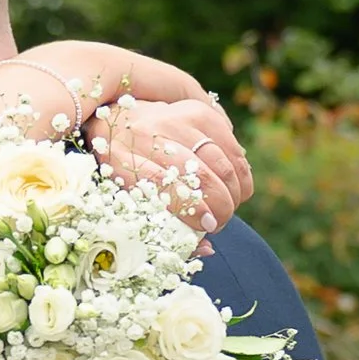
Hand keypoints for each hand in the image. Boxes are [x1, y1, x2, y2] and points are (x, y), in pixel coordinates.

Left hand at [88, 91, 249, 243]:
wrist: (118, 122)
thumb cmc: (126, 174)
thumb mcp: (130, 201)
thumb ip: (164, 228)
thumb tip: (207, 248)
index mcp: (124, 162)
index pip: (165, 186)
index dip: (193, 209)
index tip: (209, 226)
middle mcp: (150, 135)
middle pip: (198, 174)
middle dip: (221, 204)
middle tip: (222, 221)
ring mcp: (176, 119)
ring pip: (220, 160)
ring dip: (234, 190)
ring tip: (231, 206)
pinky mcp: (198, 111)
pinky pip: (231, 144)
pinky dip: (241, 169)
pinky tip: (238, 185)